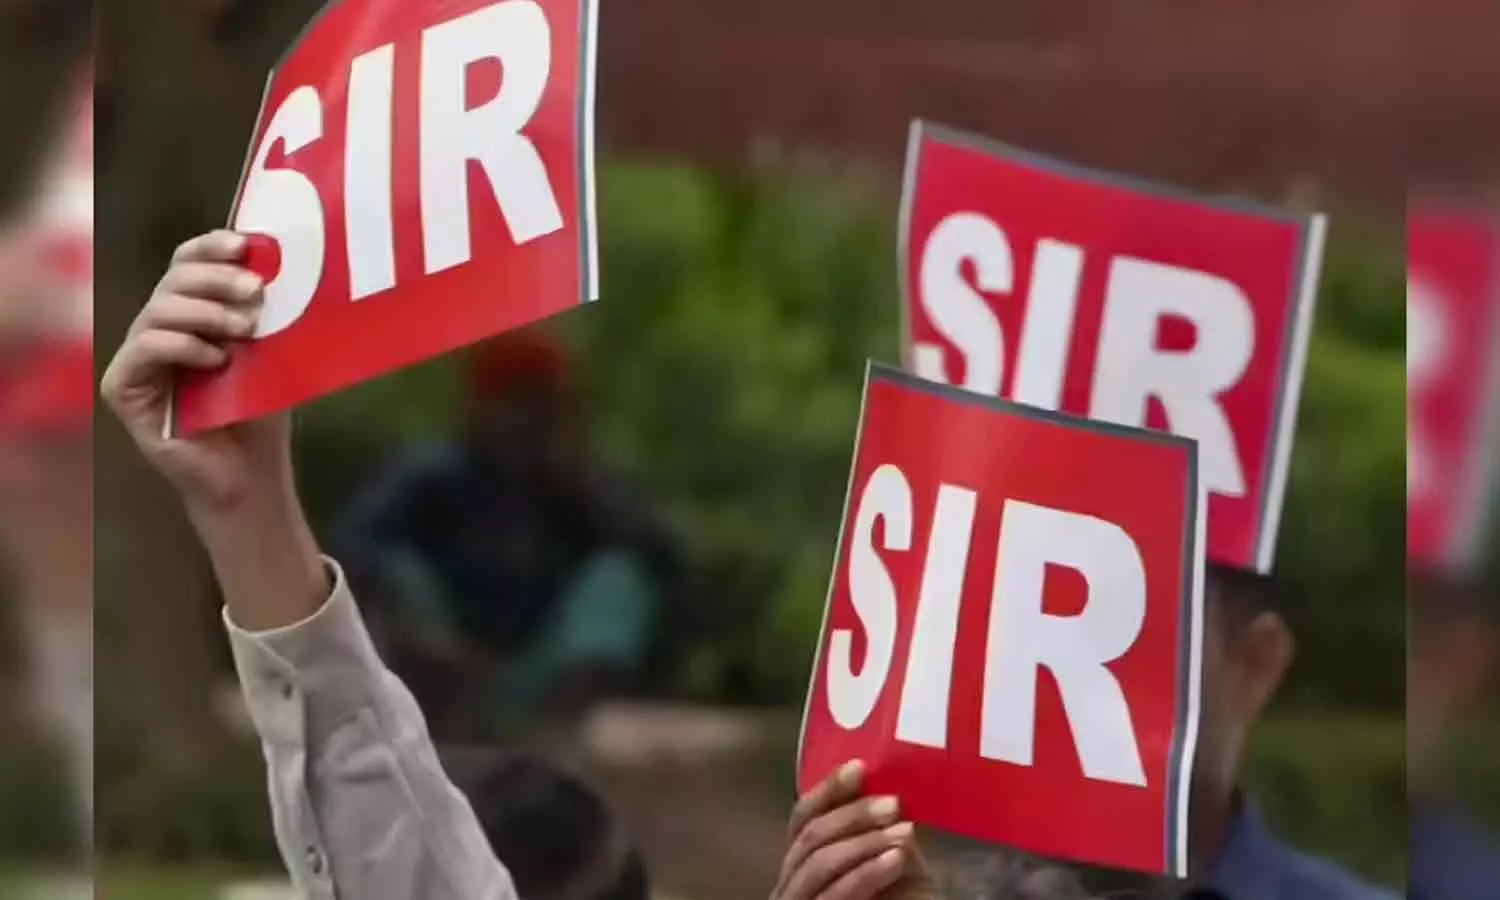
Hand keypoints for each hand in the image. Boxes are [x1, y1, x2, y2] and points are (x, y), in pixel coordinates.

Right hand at [100, 229, 287, 514]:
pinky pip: (144, 350)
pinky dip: (182, 346)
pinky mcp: (123, 390)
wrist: (251, 474)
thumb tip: (279, 264)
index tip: (246, 244)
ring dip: (206, 312)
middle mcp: (157, 330)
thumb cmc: (261, 413)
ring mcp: (136, 360)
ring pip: (158, 311)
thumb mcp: (271, 353)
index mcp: (190, 314)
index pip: (187, 264)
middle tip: (256, 290)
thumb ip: (266, 312)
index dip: (210, 247)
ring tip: (246, 329)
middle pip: (173, 281)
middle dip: (216, 278)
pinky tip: (216, 360)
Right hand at [772, 760, 938, 899]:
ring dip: (864, 842)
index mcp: (801, 862)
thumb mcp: (887, 863)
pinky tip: (895, 859)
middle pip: (809, 837)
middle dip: (852, 815)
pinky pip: (835, 894)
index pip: (801, 818)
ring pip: (819, 863)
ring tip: (905, 832)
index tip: (858, 768)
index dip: (826, 790)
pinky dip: (865, 873)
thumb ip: (878, 833)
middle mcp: (789, 883)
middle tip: (894, 803)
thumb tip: (886, 793)